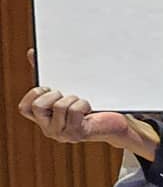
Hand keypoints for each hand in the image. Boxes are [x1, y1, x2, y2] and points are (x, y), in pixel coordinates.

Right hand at [18, 51, 158, 159]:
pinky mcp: (78, 134)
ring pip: (59, 106)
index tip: (49, 87)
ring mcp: (63, 134)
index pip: (24, 108)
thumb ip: (49, 74)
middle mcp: (50, 129)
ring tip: (81, 102)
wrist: (114, 123)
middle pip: (38, 106)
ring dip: (73, 98)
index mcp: (44, 119)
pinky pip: (75, 110)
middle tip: (68, 95)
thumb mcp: (67, 89)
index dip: (34, 93)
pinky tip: (89, 108)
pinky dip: (83, 104)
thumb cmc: (90, 105)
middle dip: (54, 94)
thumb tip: (33, 52)